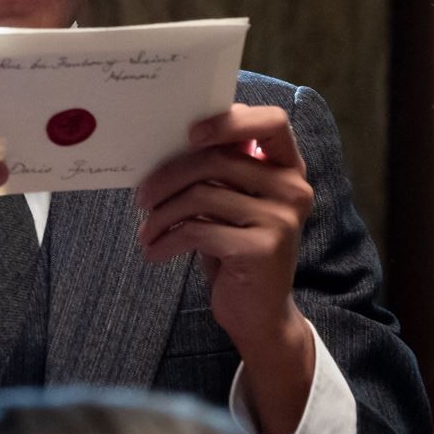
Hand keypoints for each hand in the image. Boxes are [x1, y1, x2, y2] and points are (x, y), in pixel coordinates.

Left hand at [135, 103, 314, 433]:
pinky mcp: (263, 249)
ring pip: (201, 195)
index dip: (230, 120)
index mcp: (288, 167)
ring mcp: (282, 219)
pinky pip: (198, 230)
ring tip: (145, 230)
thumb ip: (217, 169)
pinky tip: (153, 251)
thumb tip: (163, 139)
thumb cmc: (235, 246)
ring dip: (161, 214)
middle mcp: (293, 188)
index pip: (272, 121)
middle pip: (216, 159)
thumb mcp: (230, 203)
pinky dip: (166, 239)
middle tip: (140, 197)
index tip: (189, 133)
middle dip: (168, 175)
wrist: (259, 314)